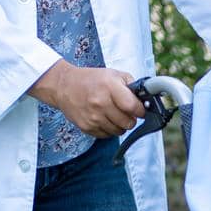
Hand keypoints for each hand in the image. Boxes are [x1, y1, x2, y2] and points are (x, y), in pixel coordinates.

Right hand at [29, 61, 145, 137]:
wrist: (64, 86)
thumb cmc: (92, 80)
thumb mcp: (113, 74)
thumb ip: (132, 86)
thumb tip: (146, 99)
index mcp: (109, 87)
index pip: (133, 107)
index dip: (140, 110)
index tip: (139, 110)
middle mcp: (100, 103)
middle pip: (128, 122)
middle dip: (130, 119)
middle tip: (125, 112)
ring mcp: (93, 117)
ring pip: (118, 131)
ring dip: (120, 125)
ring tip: (113, 114)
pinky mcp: (86, 127)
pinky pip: (106, 135)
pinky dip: (108, 129)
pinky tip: (103, 118)